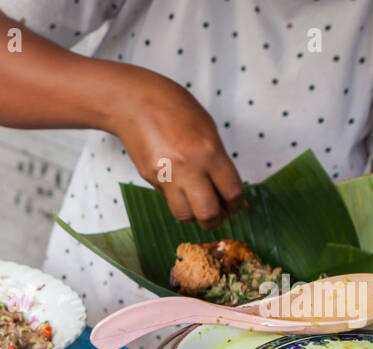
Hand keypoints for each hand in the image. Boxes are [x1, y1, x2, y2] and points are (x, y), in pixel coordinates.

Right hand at [111, 71, 244, 229]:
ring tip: (197, 206)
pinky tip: (179, 185)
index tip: (235, 206)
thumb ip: (216, 160)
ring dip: (194, 215)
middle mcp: (189, 168)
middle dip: (216, 220)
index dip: (236, 204)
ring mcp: (167, 176)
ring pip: (184, 214)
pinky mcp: (150, 180)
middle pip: (208, 213)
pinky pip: (169, 199)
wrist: (136, 103)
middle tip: (218, 216)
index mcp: (210, 152)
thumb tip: (222, 189)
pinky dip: (177, 198)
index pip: (231, 192)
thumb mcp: (207, 130)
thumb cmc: (174, 109)